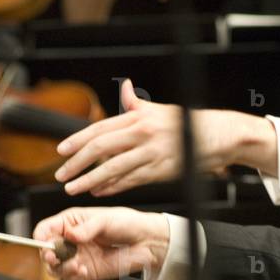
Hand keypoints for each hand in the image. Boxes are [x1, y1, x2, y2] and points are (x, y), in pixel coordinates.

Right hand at [33, 206, 169, 279]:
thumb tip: (71, 235)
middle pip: (45, 250)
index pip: (45, 229)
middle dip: (46, 254)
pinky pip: (69, 277)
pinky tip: (82, 269)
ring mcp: (76, 257)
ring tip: (74, 265)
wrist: (146, 242)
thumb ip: (87, 228)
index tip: (45, 242)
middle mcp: (69, 240)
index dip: (41, 236)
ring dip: (59, 267)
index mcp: (70, 222)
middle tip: (53, 257)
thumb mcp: (106, 220)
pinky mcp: (85, 272)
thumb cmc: (127, 224)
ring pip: (54, 267)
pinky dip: (71, 275)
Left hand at [53, 79, 277, 196]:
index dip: (77, 140)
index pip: (100, 128)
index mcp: (138, 116)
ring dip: (90, 180)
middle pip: (101, 148)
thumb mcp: (161, 109)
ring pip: (113, 168)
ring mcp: (152, 152)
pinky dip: (113, 187)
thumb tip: (124, 87)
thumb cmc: (188, 123)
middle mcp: (143, 132)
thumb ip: (138, 103)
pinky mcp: (162, 170)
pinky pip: (131, 180)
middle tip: (61, 174)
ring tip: (73, 189)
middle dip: (77, 163)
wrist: (218, 136)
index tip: (60, 150)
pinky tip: (99, 192)